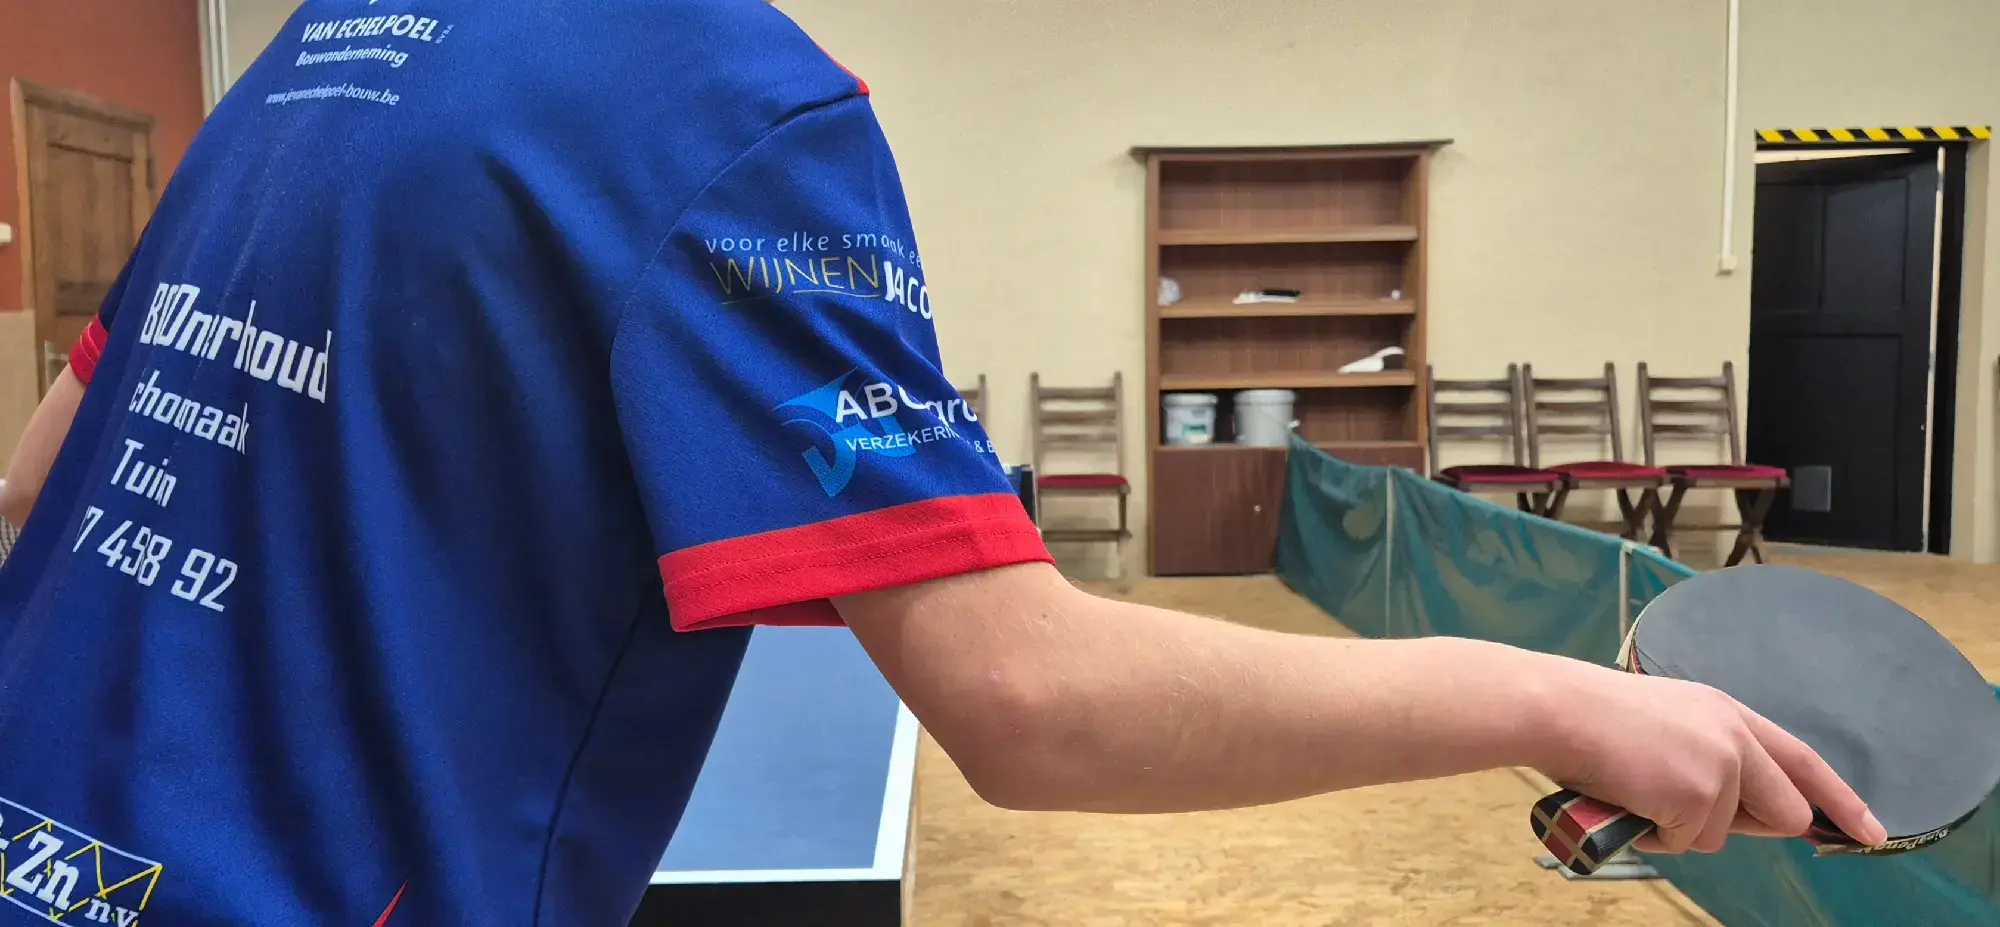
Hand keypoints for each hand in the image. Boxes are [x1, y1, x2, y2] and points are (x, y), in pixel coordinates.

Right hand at [1536, 663, 1887, 854]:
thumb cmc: (1594, 719)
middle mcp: (1734, 735)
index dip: (1841, 800)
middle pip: (1782, 811)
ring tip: (1637, 790)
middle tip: (1686, 812)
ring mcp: (1720, 764)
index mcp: (1728, 712)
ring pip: (1722, 834)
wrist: (1559, 710)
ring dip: (1680, 828)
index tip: (1870, 832)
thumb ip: (1713, 756)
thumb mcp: (1669, 724)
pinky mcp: (1697, 793)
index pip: (1803, 760)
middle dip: (1746, 825)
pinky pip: (1687, 841)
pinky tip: (1628, 800)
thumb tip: (1737, 811)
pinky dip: (1654, 833)